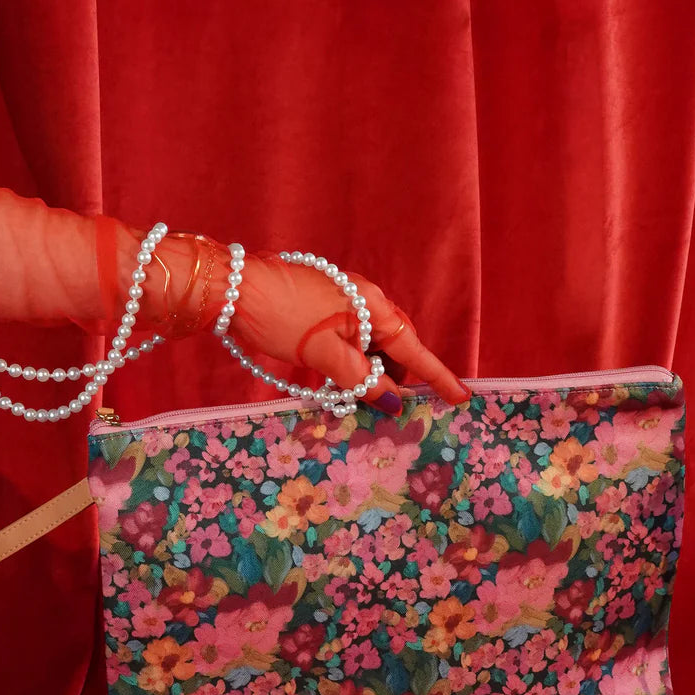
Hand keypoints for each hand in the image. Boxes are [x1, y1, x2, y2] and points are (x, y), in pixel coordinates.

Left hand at [225, 249, 469, 412]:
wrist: (232, 288)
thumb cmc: (282, 318)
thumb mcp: (325, 355)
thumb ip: (362, 380)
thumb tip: (393, 401)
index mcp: (373, 308)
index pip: (414, 351)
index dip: (438, 377)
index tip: (462, 397)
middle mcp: (364, 300)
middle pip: (393, 349)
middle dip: (391, 379)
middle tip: (379, 407)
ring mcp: (342, 302)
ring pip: (368, 348)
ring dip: (364, 374)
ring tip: (344, 394)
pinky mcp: (321, 308)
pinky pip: (348, 342)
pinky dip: (347, 364)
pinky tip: (330, 380)